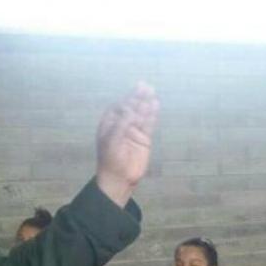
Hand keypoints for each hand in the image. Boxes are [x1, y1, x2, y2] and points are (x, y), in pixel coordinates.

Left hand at [96, 82, 159, 206]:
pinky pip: (149, 124)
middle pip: (131, 108)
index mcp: (109, 124)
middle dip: (137, 97)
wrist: (119, 179)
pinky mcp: (144, 139)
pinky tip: (155, 105)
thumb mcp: (112, 140)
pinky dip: (152, 115)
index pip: (118, 107)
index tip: (134, 94)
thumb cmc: (110, 159)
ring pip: (141, 114)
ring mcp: (134, 132)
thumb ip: (122, 124)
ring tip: (152, 91)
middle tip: (146, 86)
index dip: (126, 99)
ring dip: (146, 103)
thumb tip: (130, 109)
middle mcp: (122, 125)